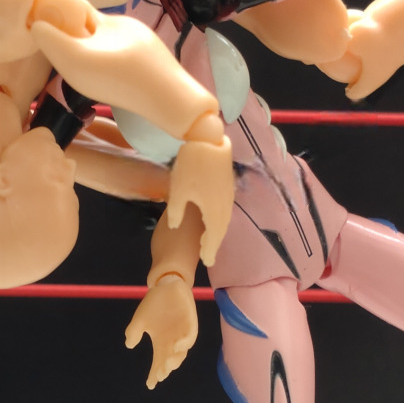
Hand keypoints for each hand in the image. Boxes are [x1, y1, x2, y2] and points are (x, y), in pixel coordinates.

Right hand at [124, 274, 198, 388]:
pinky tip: (178, 346)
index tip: (150, 384)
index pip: (158, 362)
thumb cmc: (154, 305)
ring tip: (168, 364)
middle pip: (170, 360)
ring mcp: (182, 333)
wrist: (166, 286)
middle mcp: (172, 341)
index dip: (154, 374)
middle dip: (166, 368)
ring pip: (182, 352)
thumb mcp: (140, 319)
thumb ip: (134, 331)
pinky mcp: (190, 323)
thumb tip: (129, 345)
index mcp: (161, 342)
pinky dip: (185, 342)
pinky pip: (190, 336)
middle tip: (161, 374)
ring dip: (176, 359)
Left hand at [165, 127, 232, 265]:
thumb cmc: (190, 166)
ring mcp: (228, 195)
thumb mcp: (178, 191)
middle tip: (208, 255)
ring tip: (209, 240)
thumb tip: (175, 223)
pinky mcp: (226, 185)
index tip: (206, 262)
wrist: (209, 140)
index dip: (210, 251)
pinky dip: (219, 218)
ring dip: (217, 230)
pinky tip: (211, 218)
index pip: (213, 238)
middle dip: (214, 242)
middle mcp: (225, 206)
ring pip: (224, 218)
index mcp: (214, 212)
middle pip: (221, 229)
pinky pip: (224, 209)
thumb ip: (177, 211)